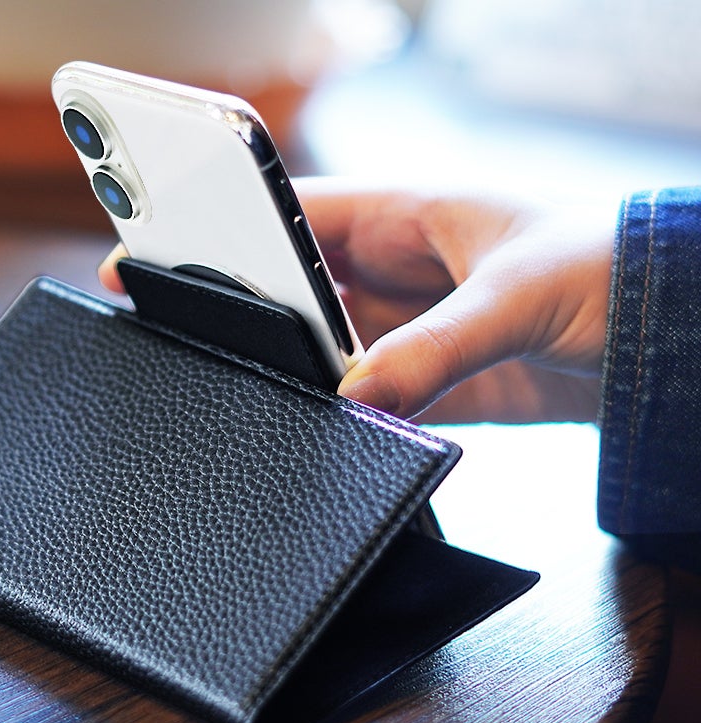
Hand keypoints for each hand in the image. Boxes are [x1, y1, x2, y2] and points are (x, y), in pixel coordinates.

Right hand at [98, 179, 615, 422]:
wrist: (686, 338)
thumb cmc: (620, 268)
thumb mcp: (519, 296)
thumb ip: (436, 347)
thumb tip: (356, 392)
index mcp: (407, 215)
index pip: (291, 214)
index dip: (220, 229)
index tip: (154, 248)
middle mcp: (400, 270)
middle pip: (295, 289)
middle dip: (244, 310)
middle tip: (184, 336)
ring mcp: (414, 329)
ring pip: (324, 350)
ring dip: (295, 372)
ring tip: (249, 392)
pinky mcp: (437, 384)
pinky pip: (366, 401)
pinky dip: (341, 417)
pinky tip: (315, 429)